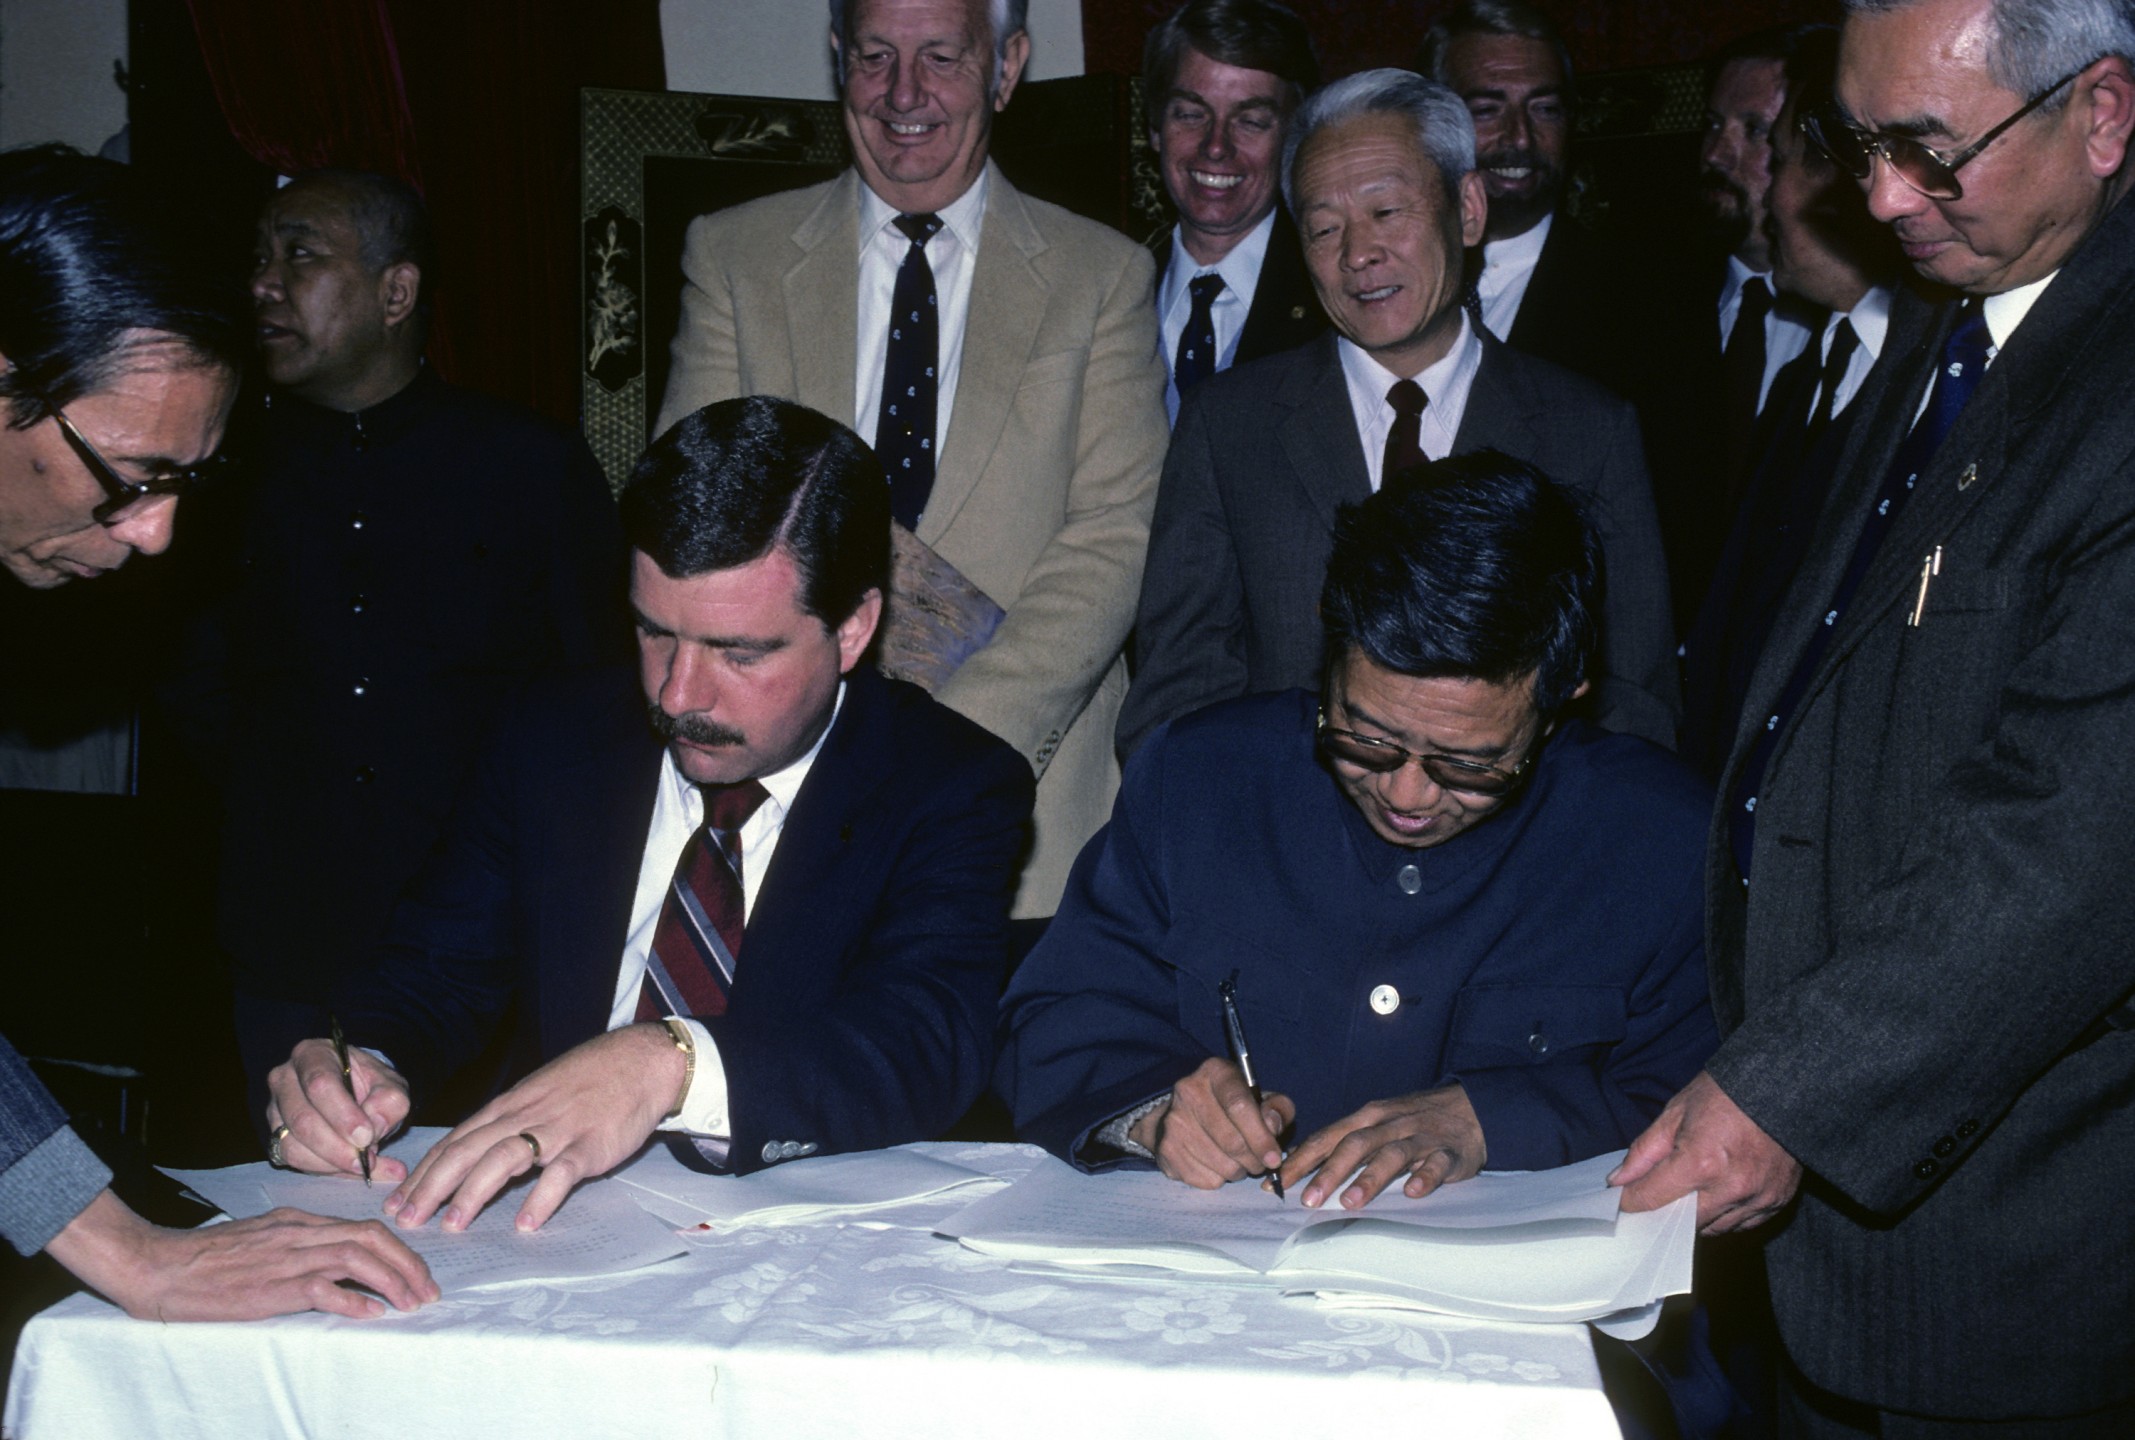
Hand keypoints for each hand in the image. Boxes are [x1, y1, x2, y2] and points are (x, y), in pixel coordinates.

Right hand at [45, 1190, 437, 1320]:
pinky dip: (353, 1300)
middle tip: (428, 1291)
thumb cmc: (205, 1258)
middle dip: (408, 1264)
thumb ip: (297, 1244)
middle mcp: (298, 1234)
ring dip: (392, 1282)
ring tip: (411, 1304)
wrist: (158, 1266)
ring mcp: (285, 1259)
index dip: (398, 1250)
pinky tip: (371, 1313)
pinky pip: (322, 1289)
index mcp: (297, 1221)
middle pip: (371, 1238)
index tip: (416, 1273)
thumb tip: (337, 1264)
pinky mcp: (269, 1287)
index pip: (362, 1228)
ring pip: (357, 1258)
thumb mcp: (260, 1238)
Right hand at [265, 1038, 411, 1183]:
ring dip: (330, 1163)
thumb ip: (389, 1102)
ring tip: (362, 1165)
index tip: (366, 1137)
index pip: (320, 1084)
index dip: (342, 1114)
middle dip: (336, 1147)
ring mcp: (274, 1108)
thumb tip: (372, 1130)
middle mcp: (285, 1078)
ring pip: (292, 1145)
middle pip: (302, 1119)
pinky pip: (291, 1160)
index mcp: (312, 1054)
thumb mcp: (390, 1086)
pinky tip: (348, 1169)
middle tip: (365, 1161)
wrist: (356, 1094)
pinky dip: (323, 1170)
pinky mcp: (273, 1135)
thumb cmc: (370, 1085)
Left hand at [386, 1023, 684, 1233]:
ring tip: (453, 1225)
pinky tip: (526, 1223)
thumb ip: (509, 1123)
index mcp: (509, 1106)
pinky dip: (541, 1198)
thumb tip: (476, 1154)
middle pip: (467, 1150)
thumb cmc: (590, 1079)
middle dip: (431, 1186)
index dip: (423, 1172)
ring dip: (473, 1192)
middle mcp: (524, 1116)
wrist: (640, 1061)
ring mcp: (557, 1130)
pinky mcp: (589, 1145)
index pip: (455, 1141)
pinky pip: (560, 1173)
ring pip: (504, 1158)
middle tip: (406, 1220)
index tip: (397, 1201)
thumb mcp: (539, 1093)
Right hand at [1132, 1057, 1294, 1188]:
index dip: (1261, 1137)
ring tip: (1239, 1162)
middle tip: (1261, 1164)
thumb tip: (1273, 1126)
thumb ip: (1278, 1108)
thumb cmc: (1230, 1107)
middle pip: (1232, 1141)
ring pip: (1223, 1165)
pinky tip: (1217, 1165)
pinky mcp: (1166, 1150)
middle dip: (1254, 1160)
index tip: (1274, 1159)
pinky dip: (1220, 1179)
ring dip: (1239, 1171)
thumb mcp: (1260, 1098)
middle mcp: (1188, 1091)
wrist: (1181, 1115)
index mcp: (1216, 1072)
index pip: (1239, 1106)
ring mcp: (1174, 1122)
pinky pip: (1207, 1180)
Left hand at [1280, 1083, 1485, 1209]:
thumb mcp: (1376, 1124)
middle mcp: (1389, 1125)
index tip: (1277, 1183)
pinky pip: (1436, 1164)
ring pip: (1391, 1155)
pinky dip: (1424, 1176)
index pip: (1327, 1137)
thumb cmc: (1412, 1121)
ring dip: (1369, 1178)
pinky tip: (1413, 1191)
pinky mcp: (1448, 1152)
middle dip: (1329, 1172)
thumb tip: (1300, 1163)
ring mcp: (1419, 1137)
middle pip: (1355, 1145)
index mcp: (1367, 1118)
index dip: (1302, 1160)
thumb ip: (1343, 1142)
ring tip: (1351, 1201)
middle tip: (1308, 1199)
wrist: (1470, 1109)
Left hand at [1611, 1071, 1802, 1233]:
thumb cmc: (1724, 1094)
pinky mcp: (1778, 1202)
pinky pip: (1742, 1224)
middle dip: (1666, 1209)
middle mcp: (1731, 1188)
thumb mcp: (1675, 1113)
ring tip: (1696, 1187)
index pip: (1652, 1199)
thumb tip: (1619, 1181)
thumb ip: (1644, 1151)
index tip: (1623, 1200)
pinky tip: (1722, 1191)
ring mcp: (1758, 1198)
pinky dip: (1727, 1214)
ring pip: (1713, 1228)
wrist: (1781, 1086)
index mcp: (1701, 1162)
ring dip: (1697, 1215)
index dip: (1631, 1200)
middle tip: (1661, 1192)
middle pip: (1681, 1222)